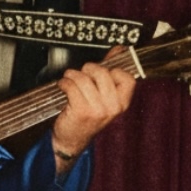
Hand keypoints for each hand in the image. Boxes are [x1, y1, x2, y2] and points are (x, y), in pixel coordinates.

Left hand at [51, 56, 136, 170]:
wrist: (71, 141)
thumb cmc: (87, 117)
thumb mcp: (103, 98)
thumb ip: (111, 73)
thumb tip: (119, 50)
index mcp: (122, 103)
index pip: (127, 78)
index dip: (114, 70)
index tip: (103, 71)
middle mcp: (113, 107)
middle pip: (103, 73)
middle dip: (88, 69)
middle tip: (81, 74)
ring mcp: (98, 110)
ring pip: (84, 79)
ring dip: (73, 75)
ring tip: (69, 79)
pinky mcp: (81, 111)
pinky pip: (72, 86)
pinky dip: (64, 83)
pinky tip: (63, 86)